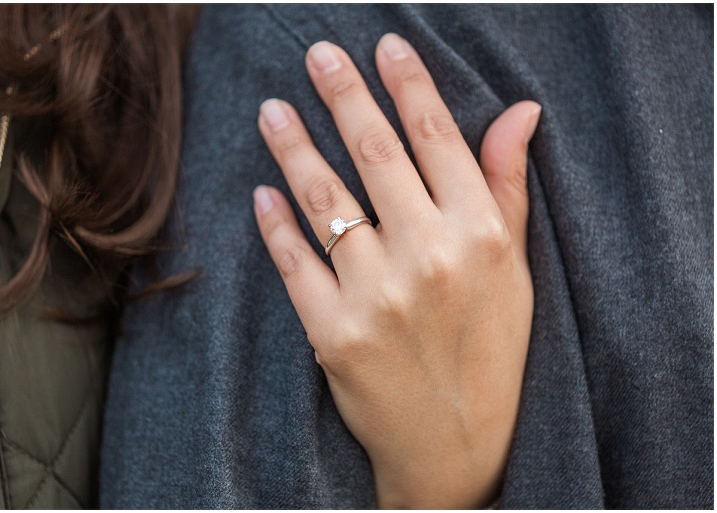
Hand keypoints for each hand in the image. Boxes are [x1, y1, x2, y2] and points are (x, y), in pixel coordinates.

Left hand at [253, 33, 539, 508]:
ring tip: (272, 110)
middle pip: (375, 155)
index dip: (408, 85)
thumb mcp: (514, 270)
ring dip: (294, 148)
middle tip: (318, 55)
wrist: (458, 446)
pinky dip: (275, 223)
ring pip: (325, 200)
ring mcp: (376, 296)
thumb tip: (519, 111)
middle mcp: (428, 257)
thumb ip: (507, 187)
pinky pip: (295, 263)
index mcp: (479, 235)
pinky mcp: (333, 334)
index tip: (385, 47)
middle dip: (344, 95)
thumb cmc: (492, 352)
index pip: (437, 139)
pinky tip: (262, 191)